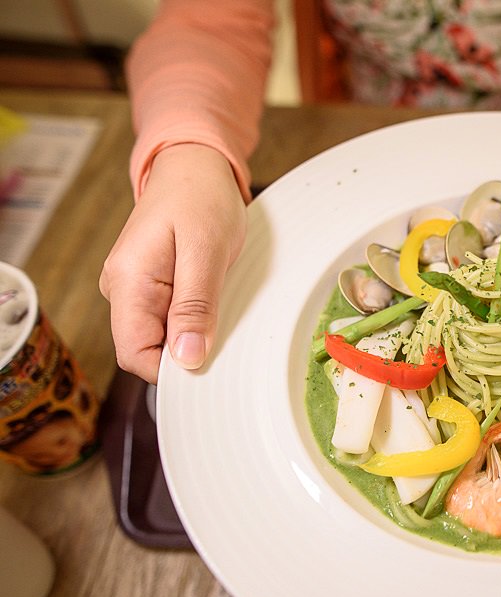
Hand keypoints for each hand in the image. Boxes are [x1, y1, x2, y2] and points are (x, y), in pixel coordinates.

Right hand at [100, 144, 246, 382]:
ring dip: (190, 332)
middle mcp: (120, 288)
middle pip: (146, 349)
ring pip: (159, 336)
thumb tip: (186, 358)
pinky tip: (211, 297)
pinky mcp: (148, 286)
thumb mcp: (207, 251)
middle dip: (183, 351)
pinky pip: (167, 318)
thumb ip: (195, 305)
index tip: (208, 360)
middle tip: (223, 324)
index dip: (170, 370)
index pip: (134, 354)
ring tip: (218, 299)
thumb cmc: (202, 199)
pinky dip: (191, 318)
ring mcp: (132, 288)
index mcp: (127, 281)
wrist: (193, 165)